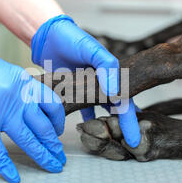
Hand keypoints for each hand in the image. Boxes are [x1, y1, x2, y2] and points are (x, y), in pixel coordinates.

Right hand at [0, 32, 65, 182]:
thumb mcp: (3, 71)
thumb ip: (17, 90)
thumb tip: (25, 109)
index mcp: (24, 82)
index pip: (51, 104)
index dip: (57, 121)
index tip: (57, 131)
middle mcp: (17, 97)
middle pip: (43, 126)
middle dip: (54, 145)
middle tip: (60, 157)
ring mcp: (0, 112)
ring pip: (28, 140)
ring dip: (42, 156)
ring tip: (52, 166)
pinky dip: (6, 166)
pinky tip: (14, 177)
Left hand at [32, 15, 140, 147]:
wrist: (47, 35)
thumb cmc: (71, 38)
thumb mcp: (91, 48)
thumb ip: (105, 66)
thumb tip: (114, 91)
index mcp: (111, 73)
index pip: (124, 101)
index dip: (130, 121)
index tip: (134, 141)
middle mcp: (101, 83)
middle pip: (114, 110)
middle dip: (121, 128)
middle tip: (126, 147)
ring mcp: (86, 88)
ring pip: (98, 111)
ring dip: (102, 125)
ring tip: (107, 142)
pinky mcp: (70, 90)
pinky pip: (78, 108)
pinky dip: (80, 117)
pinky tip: (81, 130)